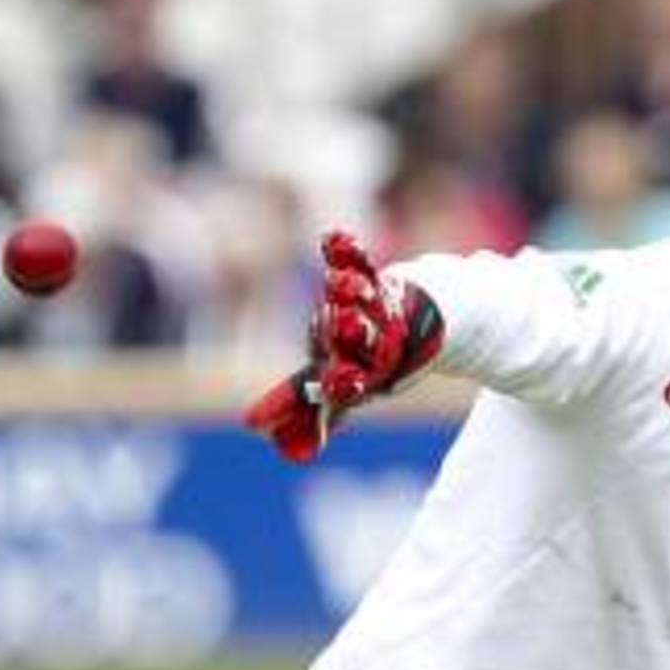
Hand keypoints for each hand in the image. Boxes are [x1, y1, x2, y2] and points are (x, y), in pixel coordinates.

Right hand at [245, 232, 443, 463]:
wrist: (414, 328)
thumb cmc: (362, 364)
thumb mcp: (334, 387)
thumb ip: (300, 411)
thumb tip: (255, 429)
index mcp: (359, 375)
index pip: (345, 384)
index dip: (337, 387)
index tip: (334, 387)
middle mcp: (370, 343)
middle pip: (359, 338)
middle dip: (349, 332)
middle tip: (346, 324)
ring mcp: (374, 309)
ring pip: (363, 300)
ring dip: (351, 290)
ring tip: (339, 282)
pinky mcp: (373, 278)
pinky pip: (360, 264)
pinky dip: (347, 252)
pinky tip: (334, 240)